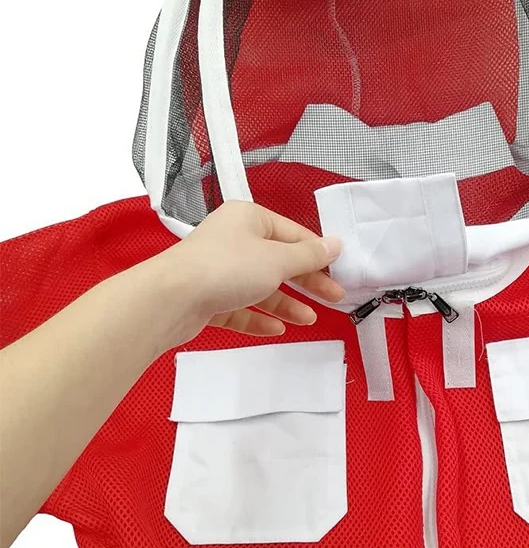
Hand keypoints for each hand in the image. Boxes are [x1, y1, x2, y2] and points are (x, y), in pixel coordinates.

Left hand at [157, 201, 344, 345]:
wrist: (169, 299)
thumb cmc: (227, 268)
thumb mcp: (277, 260)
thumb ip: (309, 256)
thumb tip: (335, 244)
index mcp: (249, 219)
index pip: (293, 234)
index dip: (318, 253)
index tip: (340, 272)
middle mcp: (234, 240)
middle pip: (279, 261)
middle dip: (307, 281)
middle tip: (335, 297)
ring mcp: (219, 270)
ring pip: (260, 286)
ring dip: (286, 303)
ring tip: (309, 319)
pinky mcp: (208, 298)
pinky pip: (240, 307)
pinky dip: (259, 316)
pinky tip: (277, 328)